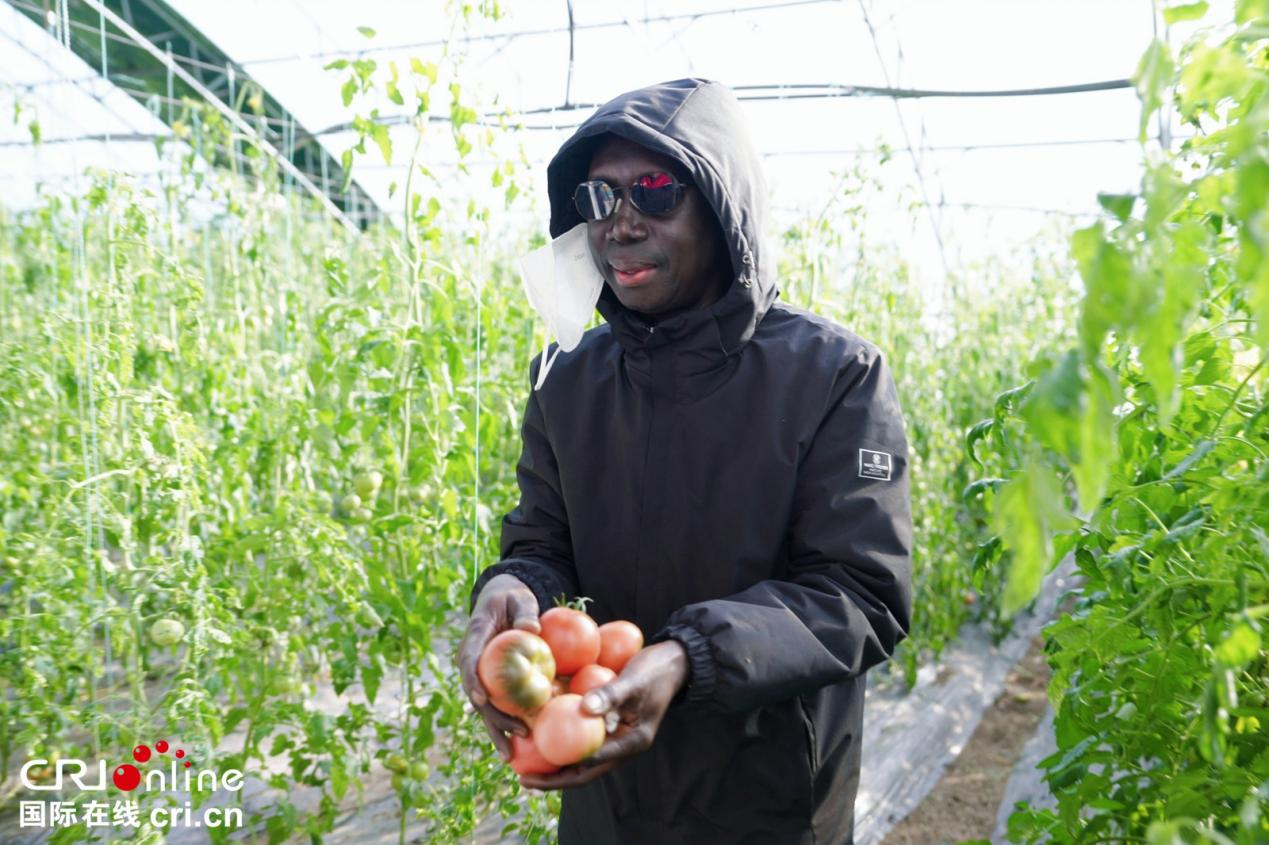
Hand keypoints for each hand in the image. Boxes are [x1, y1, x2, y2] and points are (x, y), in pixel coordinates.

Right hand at [457, 574, 540, 760]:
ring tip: (511, 757)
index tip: (481, 699)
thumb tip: (532, 630)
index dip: (474, 682)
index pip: (469, 663)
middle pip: (477, 695)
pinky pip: (498, 706)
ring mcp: (481, 675)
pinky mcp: (492, 684)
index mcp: (475, 639)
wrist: (501, 601)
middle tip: (517, 733)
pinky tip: (521, 747)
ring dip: (497, 731)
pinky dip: (507, 725)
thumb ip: (525, 612)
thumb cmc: (512, 598)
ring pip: (485, 708)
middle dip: (493, 717)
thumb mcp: (519, 598)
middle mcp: (472, 661)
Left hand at [518, 639, 688, 789]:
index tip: (537, 775)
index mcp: (631, 743)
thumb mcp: (634, 681)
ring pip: (581, 755)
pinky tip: (540, 730)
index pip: (592, 766)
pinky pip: (582, 733)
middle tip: (523, 778)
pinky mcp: (608, 722)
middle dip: (554, 777)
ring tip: (526, 761)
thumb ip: (611, 694)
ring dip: (556, 760)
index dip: (563, 775)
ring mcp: (615, 735)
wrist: (672, 662)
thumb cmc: (656, 670)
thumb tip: (584, 708)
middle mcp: (621, 745)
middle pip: (583, 769)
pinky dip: (562, 735)